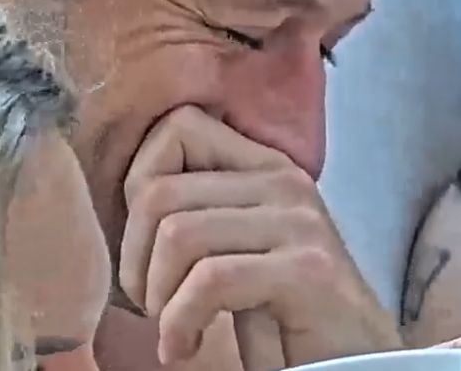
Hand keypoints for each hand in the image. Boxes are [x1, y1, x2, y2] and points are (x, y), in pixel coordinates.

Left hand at [119, 106, 401, 369]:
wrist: (345, 354)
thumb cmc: (275, 302)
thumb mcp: (232, 242)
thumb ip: (196, 205)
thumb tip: (130, 193)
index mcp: (261, 164)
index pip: (179, 127)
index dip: (140, 179)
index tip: (143, 238)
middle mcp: (282, 180)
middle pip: (161, 192)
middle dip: (134, 256)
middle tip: (148, 298)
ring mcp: (298, 221)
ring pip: (178, 234)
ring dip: (156, 293)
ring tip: (168, 322)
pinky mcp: (307, 270)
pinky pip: (210, 281)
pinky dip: (179, 322)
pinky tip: (183, 345)